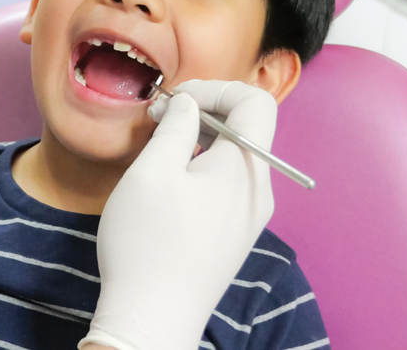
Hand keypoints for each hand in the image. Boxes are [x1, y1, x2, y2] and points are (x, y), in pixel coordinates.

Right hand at [81, 80, 276, 349]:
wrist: (152, 318)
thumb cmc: (148, 244)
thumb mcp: (152, 171)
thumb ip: (175, 125)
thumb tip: (186, 103)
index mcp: (245, 169)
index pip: (254, 101)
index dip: (214, 88)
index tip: (175, 100)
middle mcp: (259, 191)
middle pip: (246, 127)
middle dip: (203, 111)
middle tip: (159, 120)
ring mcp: (249, 216)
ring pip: (234, 156)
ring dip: (199, 140)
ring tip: (159, 151)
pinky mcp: (234, 234)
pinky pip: (227, 184)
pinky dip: (201, 168)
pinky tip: (168, 185)